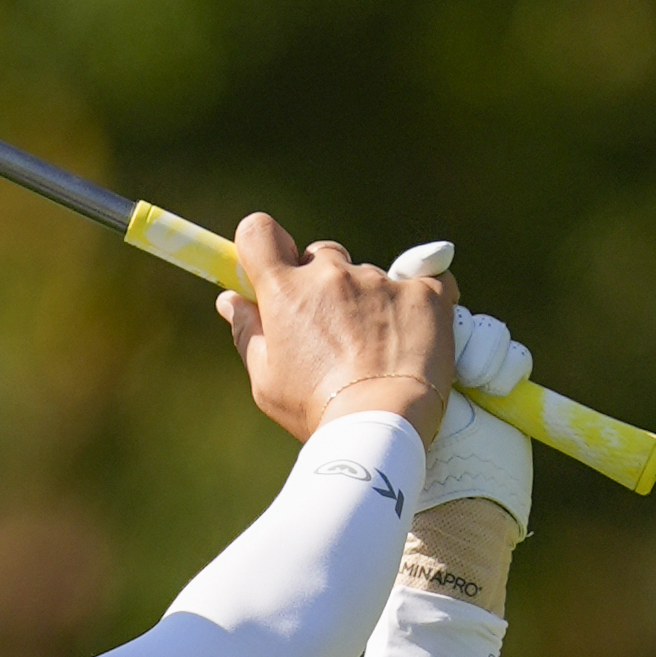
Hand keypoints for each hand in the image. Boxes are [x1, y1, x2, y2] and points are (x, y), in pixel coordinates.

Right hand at [215, 213, 454, 444]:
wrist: (383, 424)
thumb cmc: (317, 408)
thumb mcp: (267, 380)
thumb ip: (248, 332)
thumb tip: (231, 301)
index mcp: (285, 291)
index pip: (258, 232)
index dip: (261, 244)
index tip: (269, 266)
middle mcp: (331, 275)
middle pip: (319, 255)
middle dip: (320, 282)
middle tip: (330, 328)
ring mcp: (380, 280)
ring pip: (368, 275)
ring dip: (368, 300)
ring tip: (376, 350)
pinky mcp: (425, 293)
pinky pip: (424, 280)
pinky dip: (416, 302)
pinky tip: (414, 334)